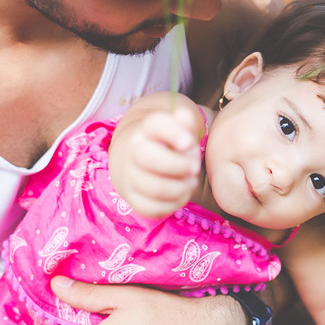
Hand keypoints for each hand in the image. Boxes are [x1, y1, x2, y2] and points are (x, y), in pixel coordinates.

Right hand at [112, 102, 202, 218]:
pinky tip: (180, 195)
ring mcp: (130, 177)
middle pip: (150, 158)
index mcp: (147, 130)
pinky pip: (153, 208)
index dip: (174, 133)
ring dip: (180, 188)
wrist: (138, 163)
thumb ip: (185, 123)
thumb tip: (184, 115)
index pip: (156, 124)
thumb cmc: (168, 146)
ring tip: (190, 182)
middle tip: (194, 168)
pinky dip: (172, 204)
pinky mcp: (133, 199)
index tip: (189, 143)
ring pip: (155, 187)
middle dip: (179, 166)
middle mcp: (133, 152)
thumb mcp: (179, 131)